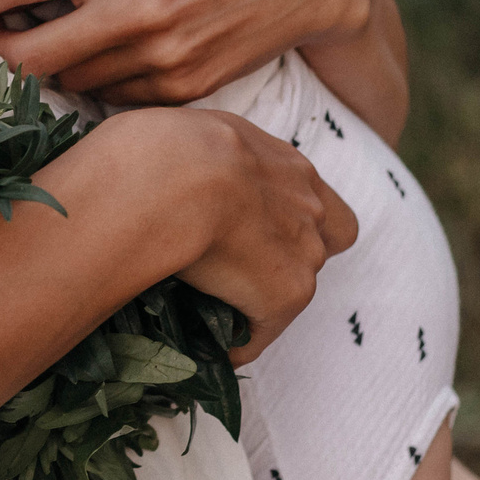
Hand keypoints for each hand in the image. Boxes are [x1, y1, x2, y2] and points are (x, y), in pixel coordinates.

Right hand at [106, 106, 358, 363]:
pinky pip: (261, 331)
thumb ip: (202, 154)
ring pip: (289, 289)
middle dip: (281, 261)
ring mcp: (304, 251)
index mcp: (285, 164)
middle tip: (233, 272)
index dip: (293, 220)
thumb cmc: (162, 146)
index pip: (316, 201)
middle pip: (316, 246)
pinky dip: (238, 342)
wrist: (173, 180)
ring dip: (257, 301)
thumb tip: (170, 168)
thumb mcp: (187, 133)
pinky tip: (205, 346)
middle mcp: (308, 205)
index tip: (256, 230)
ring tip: (208, 313)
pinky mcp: (287, 294)